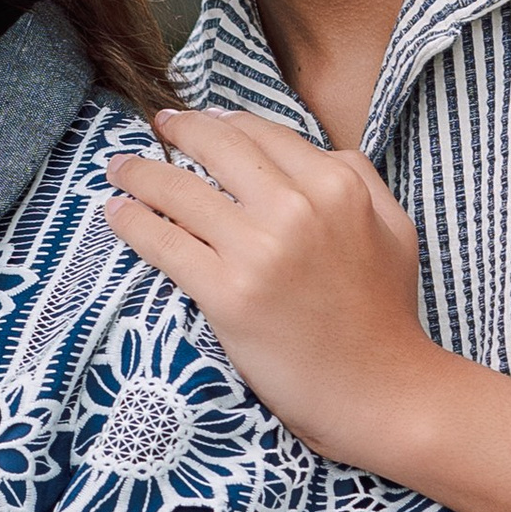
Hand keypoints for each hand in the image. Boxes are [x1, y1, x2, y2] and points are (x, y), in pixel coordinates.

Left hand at [102, 108, 450, 474]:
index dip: (222, 122)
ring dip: (139, 172)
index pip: (261, 134)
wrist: (380, 390)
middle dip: (178, 129)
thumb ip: (360, 180)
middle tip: (156, 126)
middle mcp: (297, 209)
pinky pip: (163, 243)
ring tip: (118, 168)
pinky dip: (132, 222)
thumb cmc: (385, 314)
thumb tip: (318, 152)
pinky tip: (116, 211)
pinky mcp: (226, 294)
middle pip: (216, 148)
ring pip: (179, 190)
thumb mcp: (395, 229)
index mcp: (337, 186)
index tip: (198, 121)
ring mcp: (258, 251)